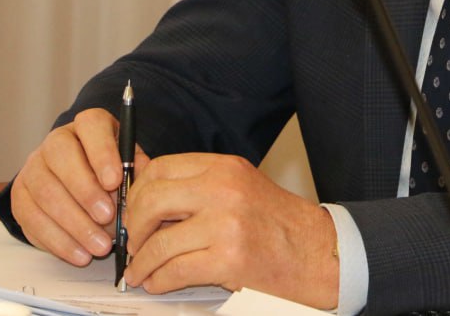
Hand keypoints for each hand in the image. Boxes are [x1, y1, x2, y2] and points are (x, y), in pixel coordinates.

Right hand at [10, 108, 145, 265]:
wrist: (80, 188)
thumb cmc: (112, 175)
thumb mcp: (131, 168)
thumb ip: (138, 175)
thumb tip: (143, 193)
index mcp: (88, 126)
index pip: (91, 125)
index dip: (102, 152)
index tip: (115, 180)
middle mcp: (56, 141)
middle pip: (61, 155)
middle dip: (85, 190)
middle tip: (108, 217)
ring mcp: (33, 167)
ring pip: (45, 191)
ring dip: (74, 223)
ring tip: (100, 246)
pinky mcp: (20, 196)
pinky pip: (32, 219)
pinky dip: (58, 241)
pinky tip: (80, 254)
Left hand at [123, 153, 338, 309]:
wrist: (316, 251)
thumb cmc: (277, 223)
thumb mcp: (239, 187)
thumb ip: (198, 186)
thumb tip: (144, 190)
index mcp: (224, 167)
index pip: (161, 168)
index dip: (138, 192)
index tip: (134, 212)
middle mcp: (224, 189)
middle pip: (152, 200)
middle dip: (134, 226)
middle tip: (133, 243)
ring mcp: (226, 224)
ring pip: (159, 243)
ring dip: (142, 263)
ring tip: (140, 272)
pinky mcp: (229, 258)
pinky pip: (176, 271)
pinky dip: (158, 281)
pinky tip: (156, 283)